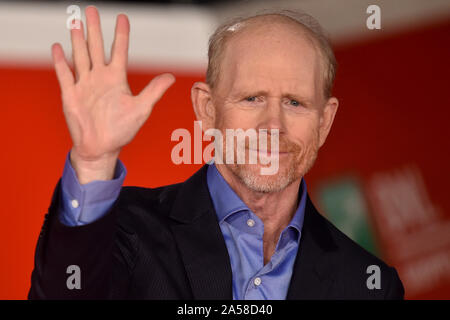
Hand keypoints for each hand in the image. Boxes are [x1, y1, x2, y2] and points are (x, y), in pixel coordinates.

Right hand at [52, 6, 174, 182]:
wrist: (101, 147)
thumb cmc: (121, 130)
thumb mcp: (141, 109)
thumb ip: (154, 91)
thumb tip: (171, 77)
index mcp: (117, 79)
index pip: (119, 50)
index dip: (121, 34)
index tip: (122, 16)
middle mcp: (100, 78)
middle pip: (96, 47)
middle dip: (94, 29)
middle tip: (91, 10)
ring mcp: (84, 85)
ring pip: (80, 56)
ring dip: (77, 40)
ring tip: (75, 22)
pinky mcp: (71, 94)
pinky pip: (64, 74)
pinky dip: (60, 61)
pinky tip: (58, 47)